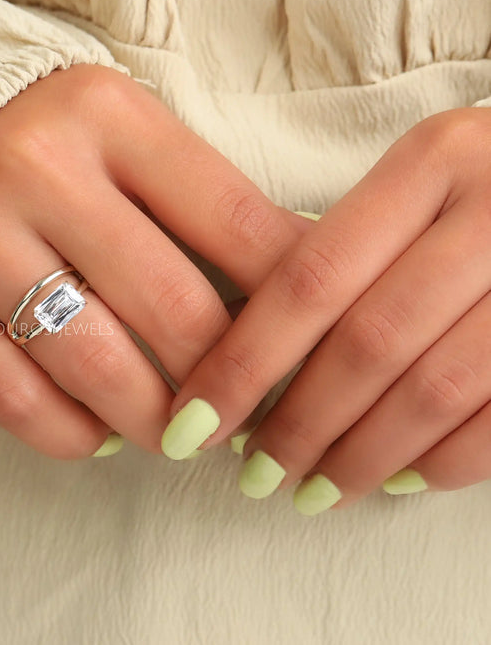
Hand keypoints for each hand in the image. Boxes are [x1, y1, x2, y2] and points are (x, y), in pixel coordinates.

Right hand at [0, 64, 308, 458]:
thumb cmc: (56, 149)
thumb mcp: (134, 142)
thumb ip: (211, 205)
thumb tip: (302, 289)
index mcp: (109, 115)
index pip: (238, 224)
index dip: (292, 305)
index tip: (310, 353)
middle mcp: (35, 169)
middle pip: (173, 308)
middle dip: (228, 382)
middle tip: (247, 411)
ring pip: (97, 367)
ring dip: (157, 422)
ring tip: (181, 432)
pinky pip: (17, 400)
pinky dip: (75, 435)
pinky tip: (101, 430)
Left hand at [165, 107, 490, 512]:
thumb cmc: (489, 194)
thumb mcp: (421, 189)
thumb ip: (344, 251)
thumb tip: (243, 353)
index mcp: (434, 163)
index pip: (309, 279)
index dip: (242, 363)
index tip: (192, 424)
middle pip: (366, 345)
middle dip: (298, 424)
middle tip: (256, 475)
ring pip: (431, 392)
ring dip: (360, 457)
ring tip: (313, 490)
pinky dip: (441, 464)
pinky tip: (395, 480)